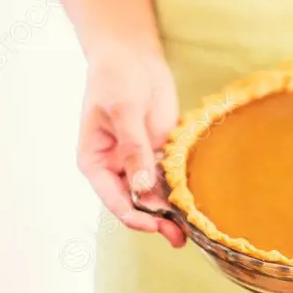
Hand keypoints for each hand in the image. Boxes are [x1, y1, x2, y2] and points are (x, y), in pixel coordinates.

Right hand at [77, 44, 185, 246]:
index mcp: (95, 162)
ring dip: (171, 212)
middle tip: (179, 237)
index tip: (155, 223)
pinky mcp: (160, 152)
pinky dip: (181, 191)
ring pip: (155, 195)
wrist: (132, 55)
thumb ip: (134, 149)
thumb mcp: (124, 112)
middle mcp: (116, 168)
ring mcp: (139, 161)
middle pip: (136, 203)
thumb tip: (141, 187)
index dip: (134, 216)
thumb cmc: (117, 79)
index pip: (114, 199)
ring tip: (192, 231)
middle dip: (156, 220)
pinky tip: (197, 203)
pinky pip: (170, 178)